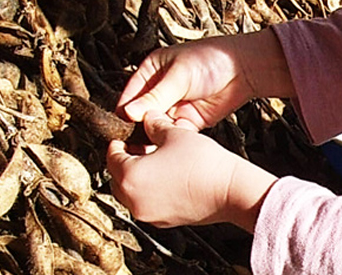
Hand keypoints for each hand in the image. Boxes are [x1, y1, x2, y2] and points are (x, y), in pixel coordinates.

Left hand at [106, 111, 277, 231]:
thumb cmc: (203, 164)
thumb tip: (148, 119)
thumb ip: (154, 125)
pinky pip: (147, 203)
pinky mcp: (164, 221)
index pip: (111, 156)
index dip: (119, 141)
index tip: (126, 135)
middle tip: (140, 146)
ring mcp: (148, 214)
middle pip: (117, 177)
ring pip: (132, 192)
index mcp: (130, 177)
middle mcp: (134, 200)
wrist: (230, 191)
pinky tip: (168, 175)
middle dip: (126, 160)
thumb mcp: (174, 134)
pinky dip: (150, 190)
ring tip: (156, 159)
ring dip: (138, 176)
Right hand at [117, 29, 293, 129]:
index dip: (125, 114)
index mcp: (150, 72)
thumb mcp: (180, 76)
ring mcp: (173, 107)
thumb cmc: (212, 60)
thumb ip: (155, 96)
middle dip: (138, 131)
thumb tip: (129, 113)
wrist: (244, 70)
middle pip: (139, 117)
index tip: (122, 130)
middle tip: (135, 145)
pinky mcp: (187, 122)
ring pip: (154, 129)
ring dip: (154, 139)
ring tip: (153, 148)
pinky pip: (173, 135)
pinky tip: (173, 145)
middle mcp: (158, 91)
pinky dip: (172, 142)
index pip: (129, 97)